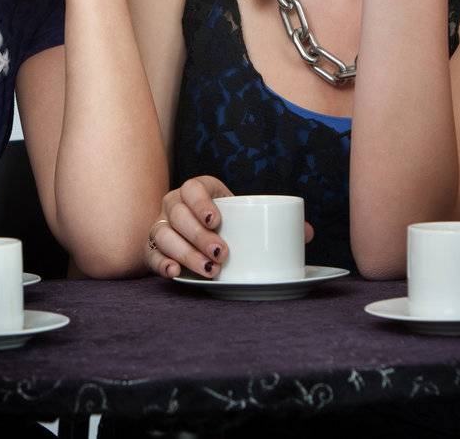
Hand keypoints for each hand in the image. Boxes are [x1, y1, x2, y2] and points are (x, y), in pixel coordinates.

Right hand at [144, 176, 314, 278]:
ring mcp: (161, 225)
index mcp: (197, 189)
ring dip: (184, 252)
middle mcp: (174, 205)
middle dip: (198, 234)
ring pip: (162, 234)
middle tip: (222, 253)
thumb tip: (308, 233)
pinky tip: (176, 273)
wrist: (201, 238)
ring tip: (210, 270)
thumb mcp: (248, 219)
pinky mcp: (154, 249)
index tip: (216, 220)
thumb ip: (276, 223)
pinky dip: (161, 264)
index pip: (192, 187)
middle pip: (177, 214)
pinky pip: (151, 254)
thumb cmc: (229, 225)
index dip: (201, 201)